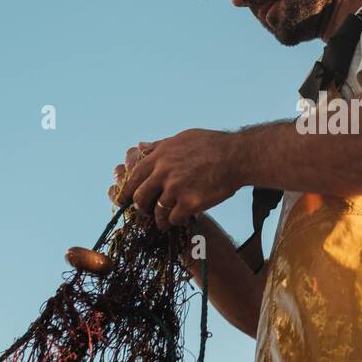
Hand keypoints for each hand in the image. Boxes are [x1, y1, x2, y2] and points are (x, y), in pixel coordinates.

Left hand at [112, 129, 240, 228]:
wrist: (236, 156)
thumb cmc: (212, 144)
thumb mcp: (182, 138)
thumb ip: (159, 145)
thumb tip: (139, 147)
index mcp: (160, 156)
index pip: (134, 177)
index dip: (127, 191)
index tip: (124, 200)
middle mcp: (163, 173)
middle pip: (140, 198)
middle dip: (142, 208)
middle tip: (147, 211)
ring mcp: (176, 189)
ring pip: (157, 212)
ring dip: (160, 219)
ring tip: (164, 223)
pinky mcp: (189, 203)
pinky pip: (174, 219)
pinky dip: (176, 221)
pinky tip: (182, 220)